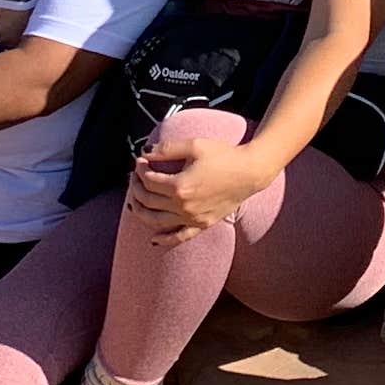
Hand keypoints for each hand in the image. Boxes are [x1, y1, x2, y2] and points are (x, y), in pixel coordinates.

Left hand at [127, 133, 277, 243]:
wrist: (250, 171)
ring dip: (141, 211)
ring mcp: (192, 218)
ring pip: (156, 221)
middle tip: (134, 176)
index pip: (149, 181)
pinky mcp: (202, 225)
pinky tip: (154, 239)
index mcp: (180, 186)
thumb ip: (166, 148)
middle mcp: (183, 206)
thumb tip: (144, 152)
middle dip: (136, 187)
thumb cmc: (224, 155)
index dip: (140, 170)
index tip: (139, 161)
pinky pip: (179, 237)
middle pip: (148, 200)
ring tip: (136, 200)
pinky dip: (165, 240)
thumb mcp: (194, 145)